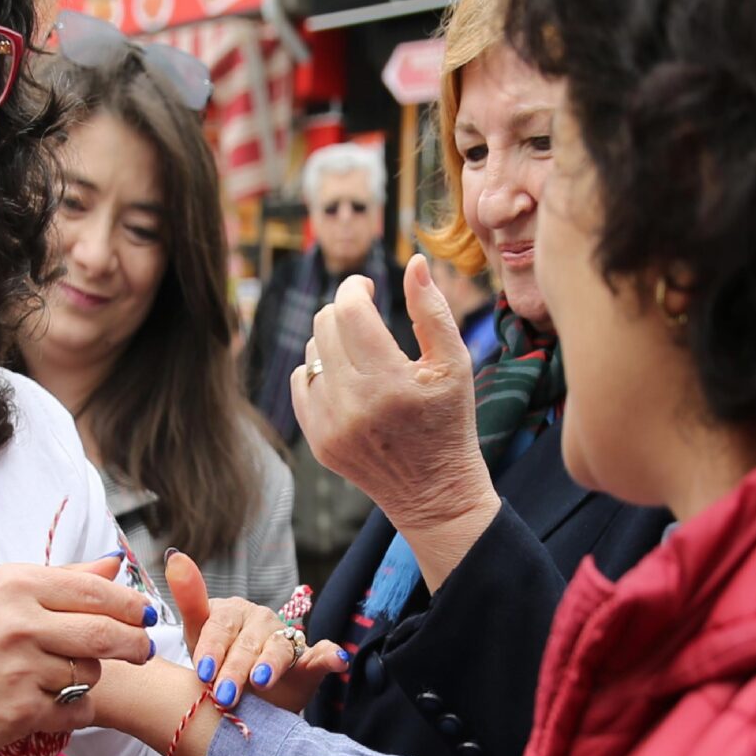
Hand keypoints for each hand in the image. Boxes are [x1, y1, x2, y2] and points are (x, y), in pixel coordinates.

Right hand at [0, 557, 153, 755]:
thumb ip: (58, 580)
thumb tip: (113, 566)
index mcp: (13, 584)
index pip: (95, 591)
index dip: (131, 605)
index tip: (146, 615)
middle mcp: (19, 623)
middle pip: (107, 633)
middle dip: (136, 644)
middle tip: (143, 649)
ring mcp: (21, 670)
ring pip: (91, 674)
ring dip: (88, 678)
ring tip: (61, 676)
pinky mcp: (21, 711)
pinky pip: (76, 709)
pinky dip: (74, 708)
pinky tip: (53, 703)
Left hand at [166, 552, 345, 715]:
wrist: (243, 696)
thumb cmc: (216, 662)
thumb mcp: (196, 636)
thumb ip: (189, 600)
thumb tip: (175, 556)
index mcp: (233, 611)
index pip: (221, 626)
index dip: (212, 648)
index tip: (203, 671)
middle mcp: (261, 621)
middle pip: (248, 643)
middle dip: (235, 669)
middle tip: (224, 695)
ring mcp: (286, 638)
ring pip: (280, 649)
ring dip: (272, 664)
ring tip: (262, 681)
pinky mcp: (308, 660)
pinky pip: (321, 654)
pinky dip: (330, 655)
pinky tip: (338, 659)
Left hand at [293, 256, 500, 589]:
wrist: (434, 492)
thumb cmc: (449, 421)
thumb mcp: (455, 364)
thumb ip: (433, 310)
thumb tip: (414, 262)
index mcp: (390, 381)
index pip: (350, 309)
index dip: (355, 287)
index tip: (367, 286)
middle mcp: (354, 403)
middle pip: (325, 324)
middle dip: (344, 311)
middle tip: (365, 316)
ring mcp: (330, 425)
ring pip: (311, 351)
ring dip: (332, 341)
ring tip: (361, 354)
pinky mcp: (317, 440)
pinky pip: (300, 382)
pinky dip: (318, 371)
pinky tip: (344, 379)